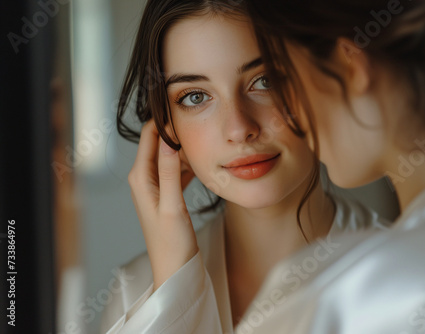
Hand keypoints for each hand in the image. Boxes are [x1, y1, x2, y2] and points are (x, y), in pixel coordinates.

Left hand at [128, 120, 197, 290]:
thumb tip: (168, 140)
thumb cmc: (171, 243)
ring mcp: (156, 185)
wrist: (174, 268)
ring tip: (205, 138)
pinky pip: (177, 169)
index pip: (150, 136)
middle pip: (159, 142)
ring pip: (170, 155)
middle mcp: (144, 178)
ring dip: (184, 147)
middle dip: (177, 131)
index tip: (184, 108)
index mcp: (140, 177)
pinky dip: (188, 163)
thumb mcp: (171, 206)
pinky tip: (203, 162)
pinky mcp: (167, 193)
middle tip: (201, 122)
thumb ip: (168, 172)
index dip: (164, 119)